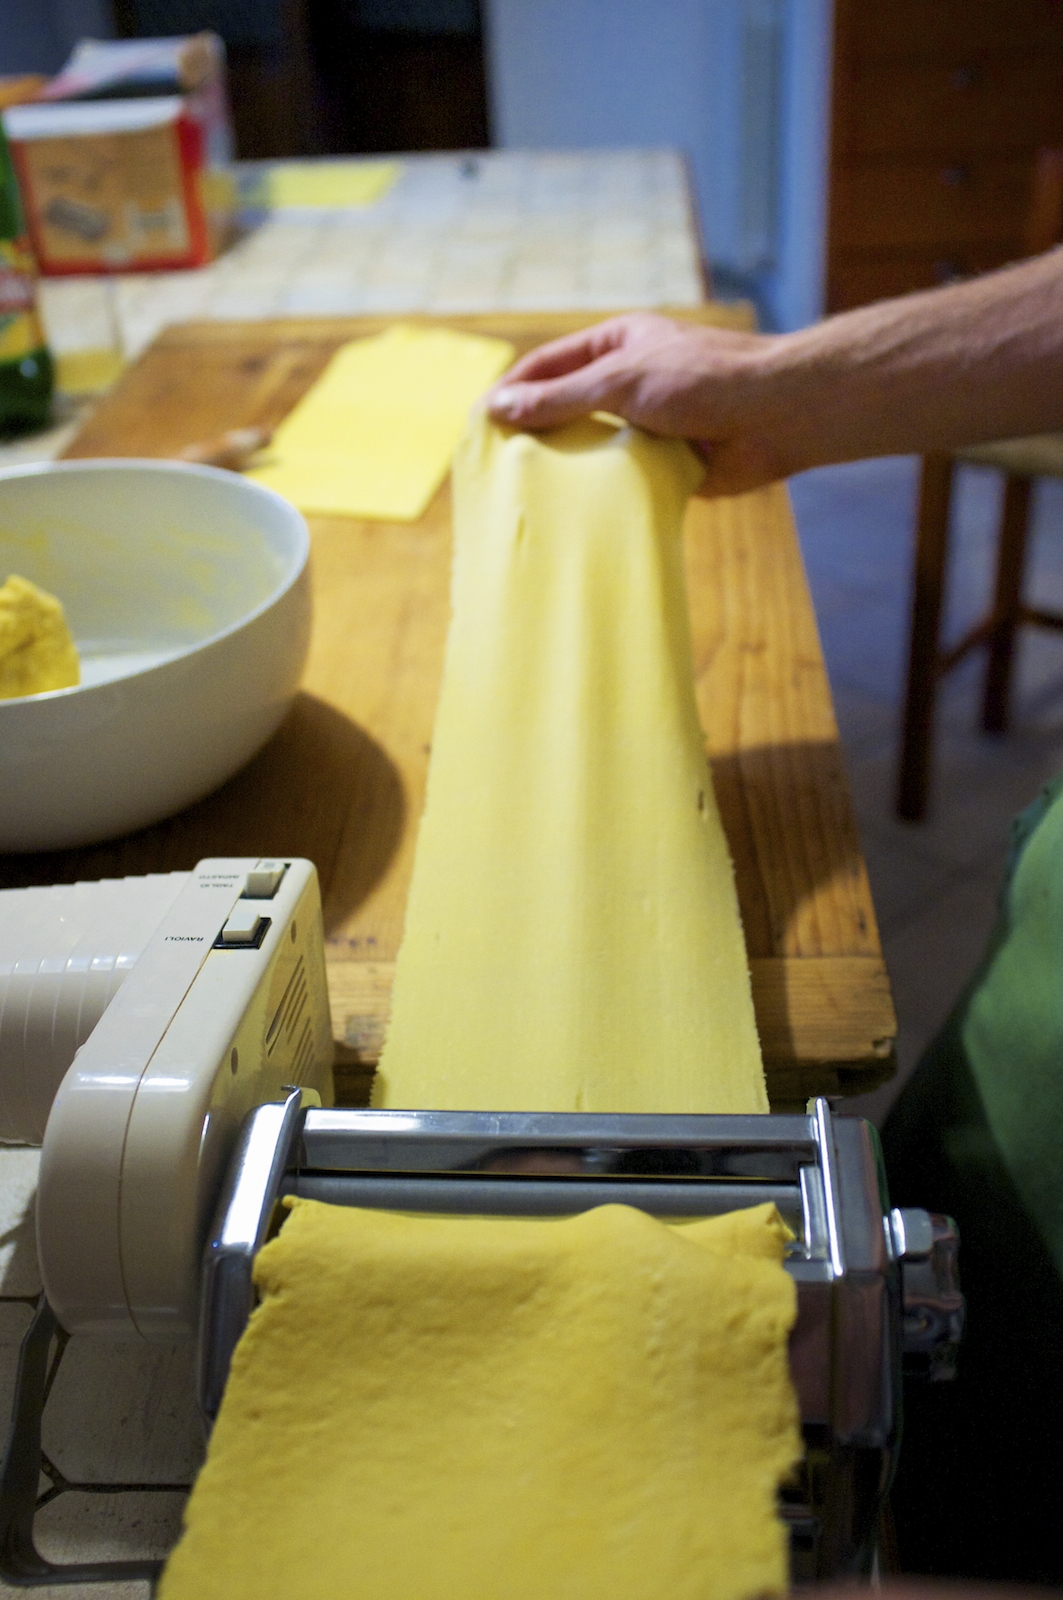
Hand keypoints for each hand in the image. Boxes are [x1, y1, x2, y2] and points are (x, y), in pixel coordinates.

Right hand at [485, 313, 791, 496]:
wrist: (778, 416)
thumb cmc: (705, 380)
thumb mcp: (621, 381)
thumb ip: (560, 397)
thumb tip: (499, 407)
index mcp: (617, 346)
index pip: (547, 366)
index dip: (512, 392)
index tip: (480, 425)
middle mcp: (628, 383)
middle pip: (565, 409)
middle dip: (534, 435)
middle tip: (494, 468)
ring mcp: (645, 425)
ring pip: (591, 448)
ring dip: (566, 468)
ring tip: (525, 495)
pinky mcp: (663, 465)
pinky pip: (620, 480)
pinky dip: (600, 494)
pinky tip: (572, 513)